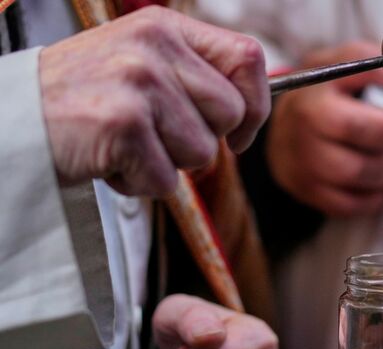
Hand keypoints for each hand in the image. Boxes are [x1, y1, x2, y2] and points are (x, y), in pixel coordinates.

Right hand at [40, 6, 269, 196]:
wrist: (14, 120)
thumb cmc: (85, 99)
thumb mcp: (141, 64)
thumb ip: (193, 77)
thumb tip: (252, 113)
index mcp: (165, 27)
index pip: (249, 57)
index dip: (256, 104)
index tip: (238, 134)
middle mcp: (154, 47)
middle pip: (231, 114)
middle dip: (203, 140)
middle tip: (157, 136)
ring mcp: (138, 82)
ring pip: (202, 152)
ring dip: (167, 164)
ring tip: (127, 145)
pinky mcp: (123, 123)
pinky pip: (166, 179)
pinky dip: (139, 184)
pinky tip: (109, 160)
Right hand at [266, 42, 382, 216]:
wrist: (285, 128)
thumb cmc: (327, 95)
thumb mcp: (347, 64)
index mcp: (317, 91)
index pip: (369, 94)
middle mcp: (305, 126)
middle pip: (366, 138)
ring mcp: (303, 162)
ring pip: (361, 174)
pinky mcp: (308, 191)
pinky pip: (353, 205)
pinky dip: (373, 196)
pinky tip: (373, 179)